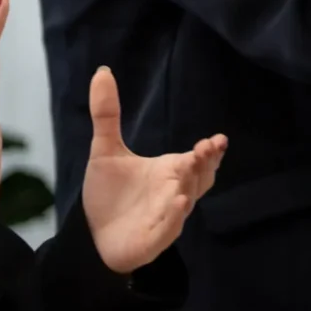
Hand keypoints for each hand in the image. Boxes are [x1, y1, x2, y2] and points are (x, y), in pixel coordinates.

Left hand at [82, 66, 226, 274]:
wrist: (93, 238)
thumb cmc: (109, 194)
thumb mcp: (105, 152)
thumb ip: (107, 115)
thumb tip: (102, 71)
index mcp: (171, 171)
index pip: (199, 159)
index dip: (210, 151)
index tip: (217, 139)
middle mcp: (176, 192)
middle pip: (200, 178)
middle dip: (205, 164)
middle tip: (206, 148)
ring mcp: (167, 217)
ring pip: (186, 202)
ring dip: (190, 186)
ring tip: (189, 170)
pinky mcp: (154, 239)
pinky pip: (169, 228)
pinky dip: (175, 217)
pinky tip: (179, 201)